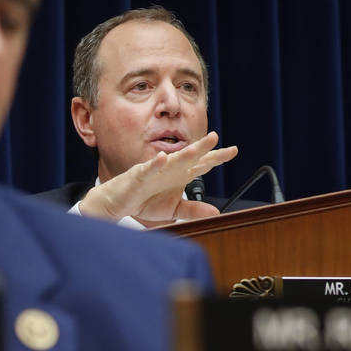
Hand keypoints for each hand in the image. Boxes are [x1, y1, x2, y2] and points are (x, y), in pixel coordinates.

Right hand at [78, 131, 238, 226]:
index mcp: (179, 175)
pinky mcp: (139, 176)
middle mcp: (169, 169)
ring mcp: (154, 171)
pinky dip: (154, 164)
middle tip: (215, 138)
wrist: (118, 203)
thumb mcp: (173, 210)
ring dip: (183, 154)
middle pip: (189, 157)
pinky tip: (161, 159)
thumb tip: (215, 212)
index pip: (201, 164)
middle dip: (202, 148)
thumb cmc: (145, 201)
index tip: (233, 151)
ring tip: (195, 149)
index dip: (216, 157)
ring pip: (170, 160)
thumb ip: (193, 210)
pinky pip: (147, 169)